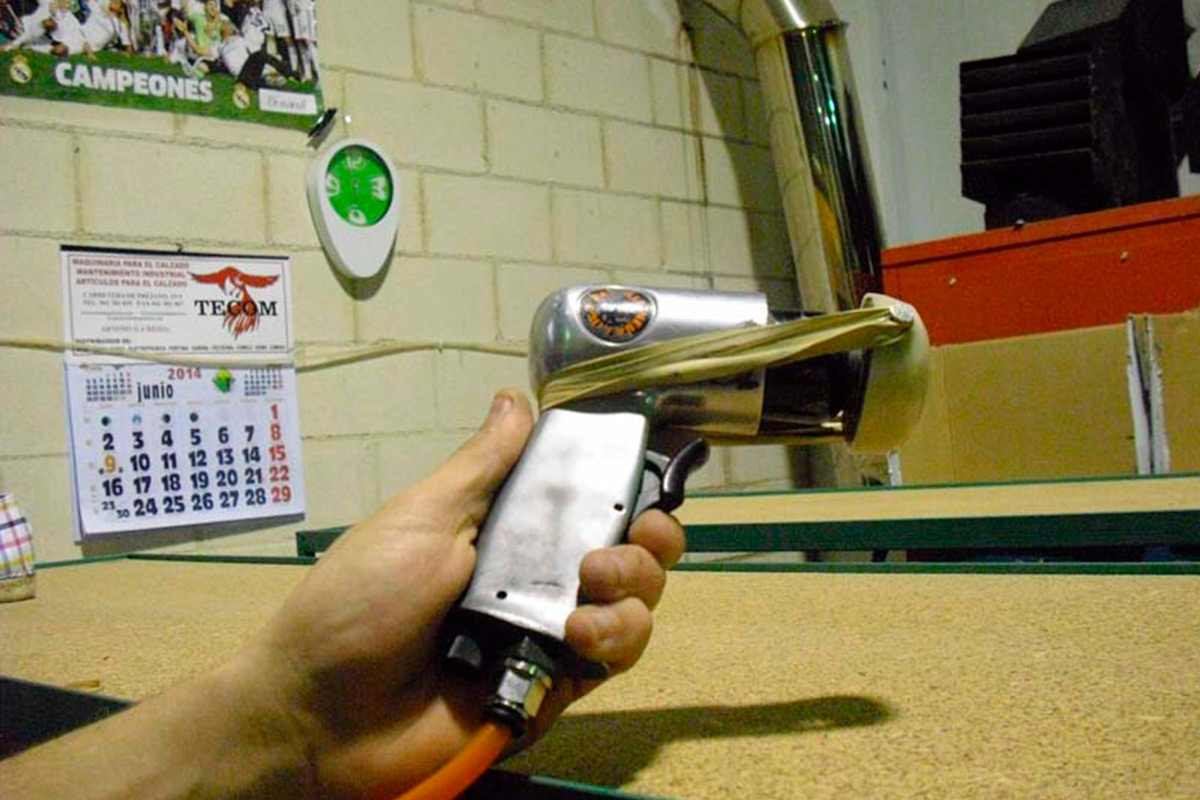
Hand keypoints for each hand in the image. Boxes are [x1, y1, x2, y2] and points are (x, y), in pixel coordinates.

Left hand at [235, 390, 684, 798]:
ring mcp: (547, 634)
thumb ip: (481, 467)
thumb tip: (515, 398)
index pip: (587, 503)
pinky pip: (611, 662)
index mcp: (505, 531)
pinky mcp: (552, 689)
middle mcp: (537, 579)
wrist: (323, 710)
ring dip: (633, 590)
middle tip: (634, 535)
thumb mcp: (422, 519)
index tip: (642, 480)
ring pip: (633, 608)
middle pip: (628, 554)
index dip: (625, 490)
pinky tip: (578, 633)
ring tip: (592, 587)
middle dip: (648, 540)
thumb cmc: (361, 599)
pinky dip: (612, 642)